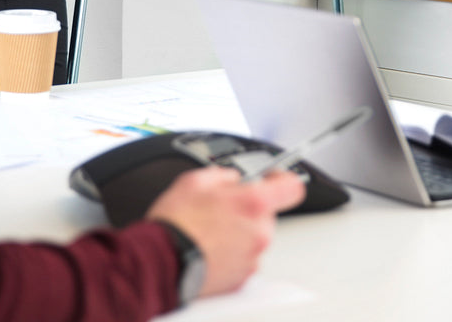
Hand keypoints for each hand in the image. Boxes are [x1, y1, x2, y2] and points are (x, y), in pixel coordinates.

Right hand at [145, 166, 304, 297]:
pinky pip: (244, 259)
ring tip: (210, 232)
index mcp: (253, 203)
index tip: (273, 178)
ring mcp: (252, 257)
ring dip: (239, 233)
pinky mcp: (242, 277)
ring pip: (255, 237)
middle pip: (267, 215)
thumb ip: (223, 175)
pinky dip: (232, 253)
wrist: (160, 261)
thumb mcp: (195, 180)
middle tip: (222, 209)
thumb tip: (232, 178)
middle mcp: (259, 232)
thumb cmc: (176, 224)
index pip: (291, 187)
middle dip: (249, 210)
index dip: (282, 180)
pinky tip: (210, 249)